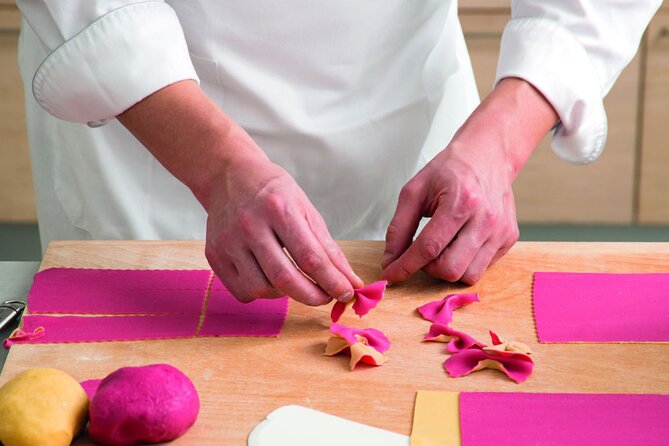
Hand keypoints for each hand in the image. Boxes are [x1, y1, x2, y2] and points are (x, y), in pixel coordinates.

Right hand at [203, 146, 363, 305]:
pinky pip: (242, 291)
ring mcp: (228, 242)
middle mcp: (250, 225)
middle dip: (312, 296)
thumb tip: (349, 281)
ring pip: (261, 289)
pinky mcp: (214, 255)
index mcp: (278, 208)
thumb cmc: (273, 192)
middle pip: (284, 278)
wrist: (228, 176)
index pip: (310, 257)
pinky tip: (270, 277)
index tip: (346, 292)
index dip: (332, 281)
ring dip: (286, 294)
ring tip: (296, 281)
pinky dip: (262, 292)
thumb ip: (328, 248)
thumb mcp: (305, 209)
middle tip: (326, 297)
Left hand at [380, 78, 557, 283]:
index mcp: (460, 202)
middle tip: (421, 252)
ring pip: (468, 276)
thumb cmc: (449, 170)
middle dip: (427, 269)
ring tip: (441, 247)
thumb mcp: (415, 191)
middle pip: (450, 269)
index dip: (405, 266)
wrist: (487, 155)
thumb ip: (399, 227)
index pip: (428, 248)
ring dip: (447, 269)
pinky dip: (464, 263)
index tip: (390, 275)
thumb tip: (391, 260)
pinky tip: (459, 242)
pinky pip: (482, 268)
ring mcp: (501, 231)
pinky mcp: (509, 238)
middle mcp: (485, 220)